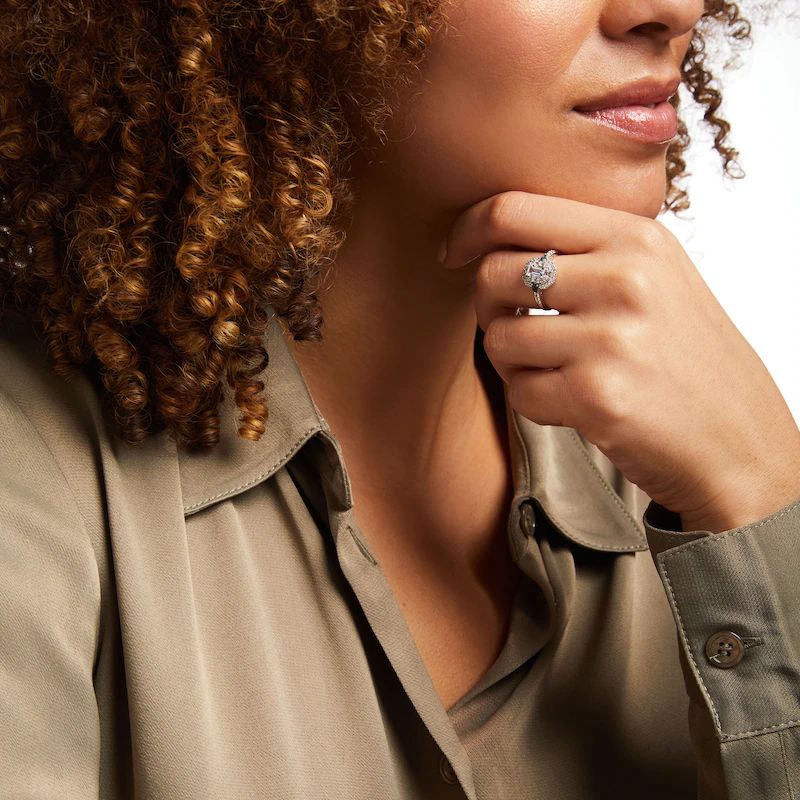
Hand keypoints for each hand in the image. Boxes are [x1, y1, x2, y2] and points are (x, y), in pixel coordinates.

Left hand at [438, 190, 799, 532]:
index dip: (467, 230)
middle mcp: (624, 278)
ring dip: (511, 361)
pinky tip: (571, 402)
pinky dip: (533, 400)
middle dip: (488, 307)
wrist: (738, 441)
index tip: (453, 252)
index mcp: (634, 237)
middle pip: (493, 274)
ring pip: (498, 337)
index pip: (514, 209)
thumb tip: (492, 236)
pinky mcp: (596, 396)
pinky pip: (518, 390)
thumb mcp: (655, 277)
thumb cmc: (687, 360)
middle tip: (516, 326)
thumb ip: (585, 248)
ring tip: (552, 370)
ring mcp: (611, 337)